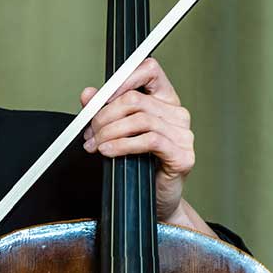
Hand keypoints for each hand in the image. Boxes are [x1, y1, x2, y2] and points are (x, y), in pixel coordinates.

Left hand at [80, 57, 194, 221]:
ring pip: (140, 119)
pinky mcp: (183, 155)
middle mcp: (177, 114)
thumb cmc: (140, 167)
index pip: (149, 71)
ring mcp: (183, 134)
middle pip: (135, 99)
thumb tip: (88, 94)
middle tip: (89, 132)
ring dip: (109, 132)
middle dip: (104, 115)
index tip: (100, 97)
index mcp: (165, 101)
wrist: (155, 202)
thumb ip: (104, 111)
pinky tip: (108, 151)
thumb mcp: (118, 134)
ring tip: (95, 145)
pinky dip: (123, 145)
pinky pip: (149, 140)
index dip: (123, 78)